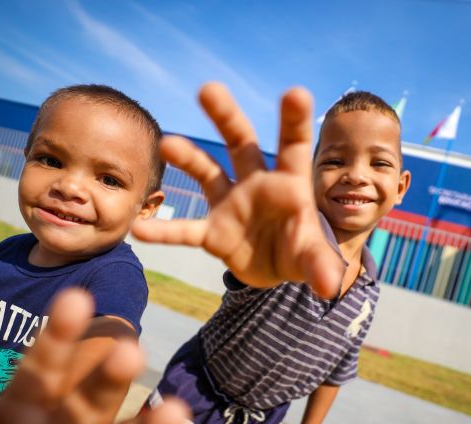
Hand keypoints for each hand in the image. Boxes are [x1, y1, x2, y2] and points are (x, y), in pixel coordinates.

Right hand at [132, 82, 344, 298]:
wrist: (274, 267)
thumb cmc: (299, 250)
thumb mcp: (312, 257)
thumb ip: (319, 265)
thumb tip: (330, 286)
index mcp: (287, 182)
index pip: (292, 146)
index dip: (294, 120)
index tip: (295, 93)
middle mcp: (255, 183)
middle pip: (240, 142)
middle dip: (226, 116)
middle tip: (208, 89)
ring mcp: (230, 203)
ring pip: (206, 171)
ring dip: (188, 157)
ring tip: (167, 144)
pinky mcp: (213, 231)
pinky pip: (186, 230)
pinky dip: (166, 232)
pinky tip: (140, 231)